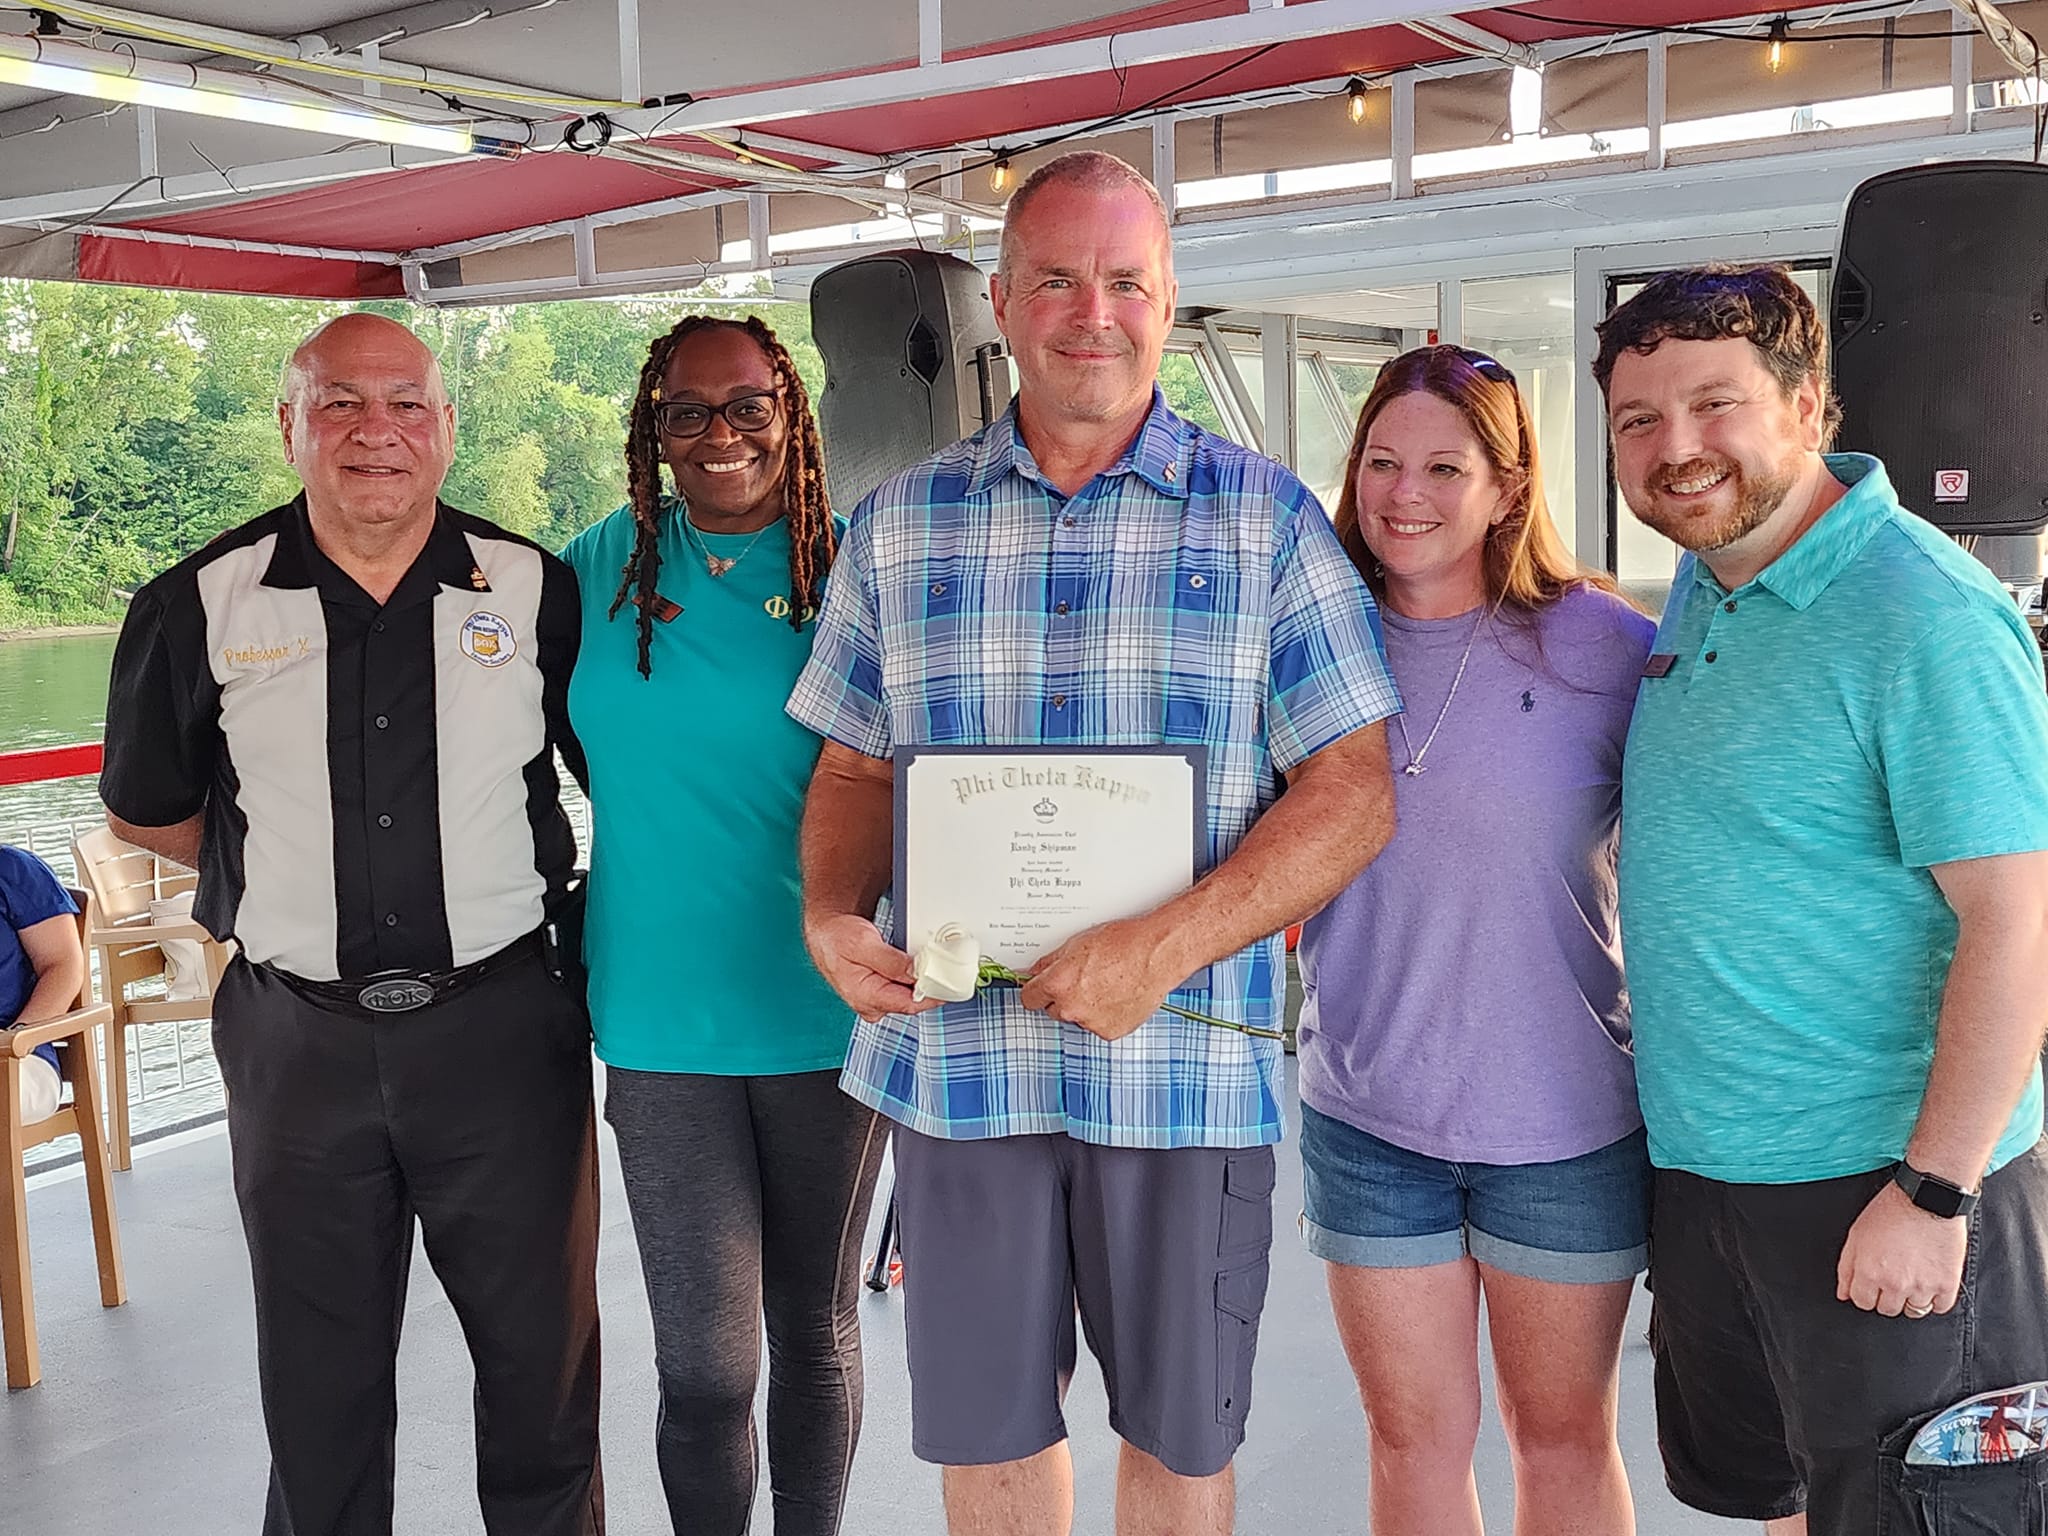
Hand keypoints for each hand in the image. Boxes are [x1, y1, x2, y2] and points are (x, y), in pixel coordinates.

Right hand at [805, 913, 938, 1022]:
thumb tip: (916, 972)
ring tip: (934, 965)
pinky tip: (921, 968)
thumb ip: (891, 961)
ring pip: (910, 996)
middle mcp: (871, 1005)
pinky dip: (915, 980)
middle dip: (931, 986)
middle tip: (948, 968)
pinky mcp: (880, 993)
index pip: (909, 1004)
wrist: (827, 932)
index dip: (933, 995)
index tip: (951, 984)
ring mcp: (876, 1001)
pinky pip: (904, 990)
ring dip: (924, 982)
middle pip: (912, 1002)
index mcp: (865, 996)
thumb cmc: (836, 937)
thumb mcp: (863, 943)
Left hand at [1018, 916, 1176, 1041]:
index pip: (1029, 998)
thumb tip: (1034, 974)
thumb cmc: (1123, 944)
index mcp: (1058, 983)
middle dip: (1063, 998)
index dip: (1036, 991)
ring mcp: (1090, 1022)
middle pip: (1054, 1010)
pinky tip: (1116, 997)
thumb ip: (1049, 964)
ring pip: (1078, 1018)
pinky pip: (1098, 1026)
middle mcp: (1071, 1007)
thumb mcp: (1077, 944)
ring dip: (1085, 1007)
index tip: (1040, 990)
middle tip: (1084, 981)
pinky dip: (1105, 1016)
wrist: (1156, 955)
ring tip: (1106, 985)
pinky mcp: (1110, 1032)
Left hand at [1836, 1179, 1968, 1317]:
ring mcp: (1922, 1286)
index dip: (1865, 1293)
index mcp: (1869, 1272)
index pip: (1862, 1303)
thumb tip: (1843, 1294)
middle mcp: (1895, 1284)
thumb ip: (1846, 1268)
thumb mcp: (1856, 1235)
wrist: (1926, 1198)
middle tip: (1893, 1278)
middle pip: (1888, 1310)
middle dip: (1886, 1296)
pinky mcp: (1947, 1284)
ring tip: (1912, 1278)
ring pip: (1914, 1311)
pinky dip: (1935, 1300)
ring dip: (1911, 1299)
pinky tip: (1930, 1283)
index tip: (1872, 1286)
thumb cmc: (1890, 1211)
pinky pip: (1940, 1308)